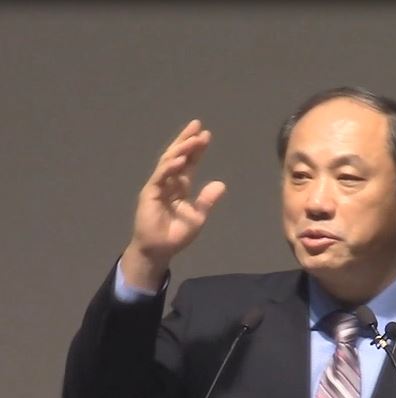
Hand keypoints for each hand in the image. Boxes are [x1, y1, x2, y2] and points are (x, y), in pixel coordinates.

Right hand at [121, 119, 225, 288]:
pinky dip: (170, 167)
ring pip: (169, 162)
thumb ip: (207, 201)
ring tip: (193, 138)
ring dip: (181, 149)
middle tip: (198, 125)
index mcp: (180, 187)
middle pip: (177, 156)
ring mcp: (158, 186)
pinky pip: (161, 176)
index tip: (206, 135)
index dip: (197, 150)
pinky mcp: (150, 193)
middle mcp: (169, 182)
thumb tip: (221, 184)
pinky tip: (181, 159)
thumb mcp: (197, 217)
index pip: (189, 163)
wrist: (159, 250)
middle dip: (187, 140)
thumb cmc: (176, 235)